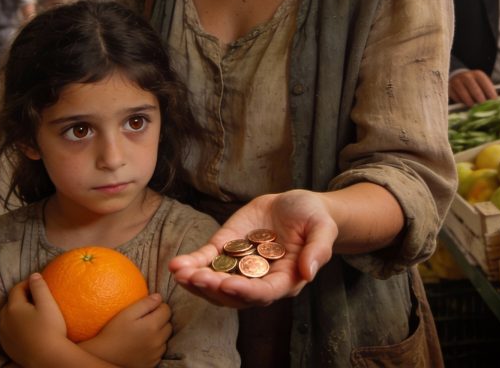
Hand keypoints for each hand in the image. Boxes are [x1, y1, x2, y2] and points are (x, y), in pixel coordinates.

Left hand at [0, 273, 67, 365]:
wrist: (47, 358)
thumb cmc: (49, 329)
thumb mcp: (48, 304)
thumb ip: (39, 287)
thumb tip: (33, 275)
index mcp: (14, 308)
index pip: (16, 289)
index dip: (26, 283)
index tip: (38, 283)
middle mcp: (4, 321)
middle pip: (10, 303)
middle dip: (20, 297)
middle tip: (35, 297)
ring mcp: (4, 336)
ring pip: (7, 318)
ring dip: (16, 311)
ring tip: (31, 312)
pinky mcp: (7, 347)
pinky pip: (7, 330)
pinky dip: (14, 325)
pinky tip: (26, 328)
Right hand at [83, 294, 171, 367]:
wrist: (104, 357)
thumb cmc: (113, 332)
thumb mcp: (126, 313)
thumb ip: (145, 303)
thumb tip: (159, 297)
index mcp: (152, 326)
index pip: (166, 310)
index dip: (159, 306)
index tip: (149, 308)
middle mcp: (157, 341)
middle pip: (168, 324)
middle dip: (161, 319)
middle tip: (147, 319)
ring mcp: (156, 354)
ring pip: (166, 338)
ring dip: (160, 332)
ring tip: (146, 331)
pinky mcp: (153, 363)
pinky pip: (160, 350)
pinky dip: (156, 345)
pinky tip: (144, 343)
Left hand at [169, 190, 336, 307]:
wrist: (298, 205)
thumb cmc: (314, 218)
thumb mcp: (322, 228)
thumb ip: (318, 250)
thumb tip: (309, 272)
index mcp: (284, 280)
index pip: (263, 293)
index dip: (245, 291)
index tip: (228, 285)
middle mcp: (259, 279)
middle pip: (233, 294)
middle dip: (213, 288)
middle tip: (196, 278)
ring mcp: (240, 265)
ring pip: (215, 282)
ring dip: (197, 280)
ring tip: (180, 272)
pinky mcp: (227, 248)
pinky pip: (207, 260)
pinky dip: (192, 263)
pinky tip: (176, 264)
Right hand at [449, 69, 497, 106]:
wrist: (458, 78)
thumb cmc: (474, 85)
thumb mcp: (482, 85)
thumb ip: (487, 93)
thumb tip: (494, 104)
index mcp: (478, 75)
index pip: (485, 83)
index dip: (490, 93)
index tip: (494, 102)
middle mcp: (467, 76)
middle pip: (474, 87)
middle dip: (479, 98)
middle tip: (483, 106)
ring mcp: (457, 80)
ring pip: (463, 91)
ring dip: (468, 100)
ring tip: (473, 107)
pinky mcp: (449, 86)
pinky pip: (454, 94)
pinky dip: (459, 100)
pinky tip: (463, 104)